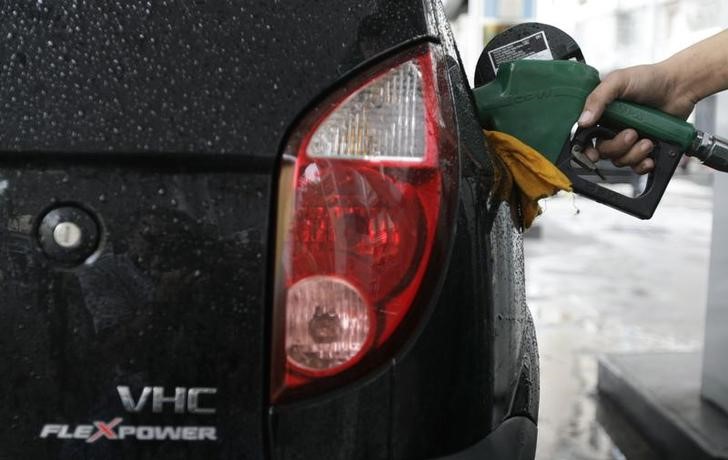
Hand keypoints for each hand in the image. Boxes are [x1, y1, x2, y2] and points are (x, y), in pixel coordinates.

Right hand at [578, 63, 696, 173]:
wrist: (681, 86)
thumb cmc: (650, 78)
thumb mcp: (618, 81)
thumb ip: (597, 99)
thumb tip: (582, 122)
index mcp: (602, 115)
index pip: (585, 138)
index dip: (585, 149)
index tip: (592, 154)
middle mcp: (613, 129)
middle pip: (604, 152)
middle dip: (617, 147)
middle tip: (631, 134)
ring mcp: (630, 140)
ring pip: (620, 160)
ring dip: (633, 154)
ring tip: (647, 140)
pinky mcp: (645, 148)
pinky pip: (637, 166)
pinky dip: (642, 165)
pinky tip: (650, 156)